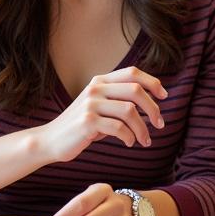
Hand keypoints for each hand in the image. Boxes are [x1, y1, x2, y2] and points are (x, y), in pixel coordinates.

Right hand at [36, 66, 166, 164]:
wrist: (51, 141)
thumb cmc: (81, 127)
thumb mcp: (99, 107)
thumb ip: (118, 100)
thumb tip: (150, 101)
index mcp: (100, 81)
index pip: (132, 72)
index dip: (152, 82)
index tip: (164, 96)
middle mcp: (95, 88)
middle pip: (136, 90)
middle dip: (153, 108)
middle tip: (160, 124)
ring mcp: (90, 104)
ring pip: (130, 111)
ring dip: (143, 128)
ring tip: (144, 141)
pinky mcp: (87, 121)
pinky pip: (119, 128)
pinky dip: (129, 137)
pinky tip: (129, 143)